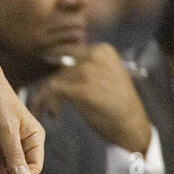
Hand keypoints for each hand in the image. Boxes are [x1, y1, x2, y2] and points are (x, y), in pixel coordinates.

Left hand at [32, 43, 151, 153]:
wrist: (129, 123)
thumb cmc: (114, 103)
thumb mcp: (104, 75)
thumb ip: (85, 66)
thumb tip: (57, 65)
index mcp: (102, 49)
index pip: (67, 52)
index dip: (54, 70)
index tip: (50, 87)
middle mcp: (95, 55)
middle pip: (58, 67)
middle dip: (48, 86)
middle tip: (44, 103)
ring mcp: (88, 71)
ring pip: (52, 80)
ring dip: (46, 99)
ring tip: (52, 113)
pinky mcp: (81, 90)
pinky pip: (51, 91)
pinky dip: (46, 103)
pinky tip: (54, 115)